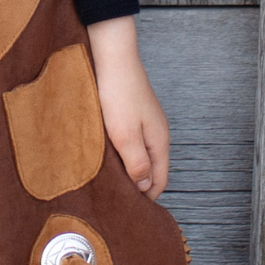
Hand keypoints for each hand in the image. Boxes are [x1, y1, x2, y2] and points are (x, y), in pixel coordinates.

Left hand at [85, 16, 169, 196]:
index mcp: (159, 141)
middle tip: (116, 198)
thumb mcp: (125, 135)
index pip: (160, 179)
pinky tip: (104, 155)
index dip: (146, 197)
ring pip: (139, 154)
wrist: (111, 55)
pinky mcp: (130, 113)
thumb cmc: (118, 92)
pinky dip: (120, 153)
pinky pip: (129, 140)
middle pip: (151, 168)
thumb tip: (143, 187)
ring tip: (108, 180)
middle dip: (137, 185)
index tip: (129, 209)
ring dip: (127, 168)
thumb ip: (136, 163)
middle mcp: (155, 132)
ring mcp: (144, 122)